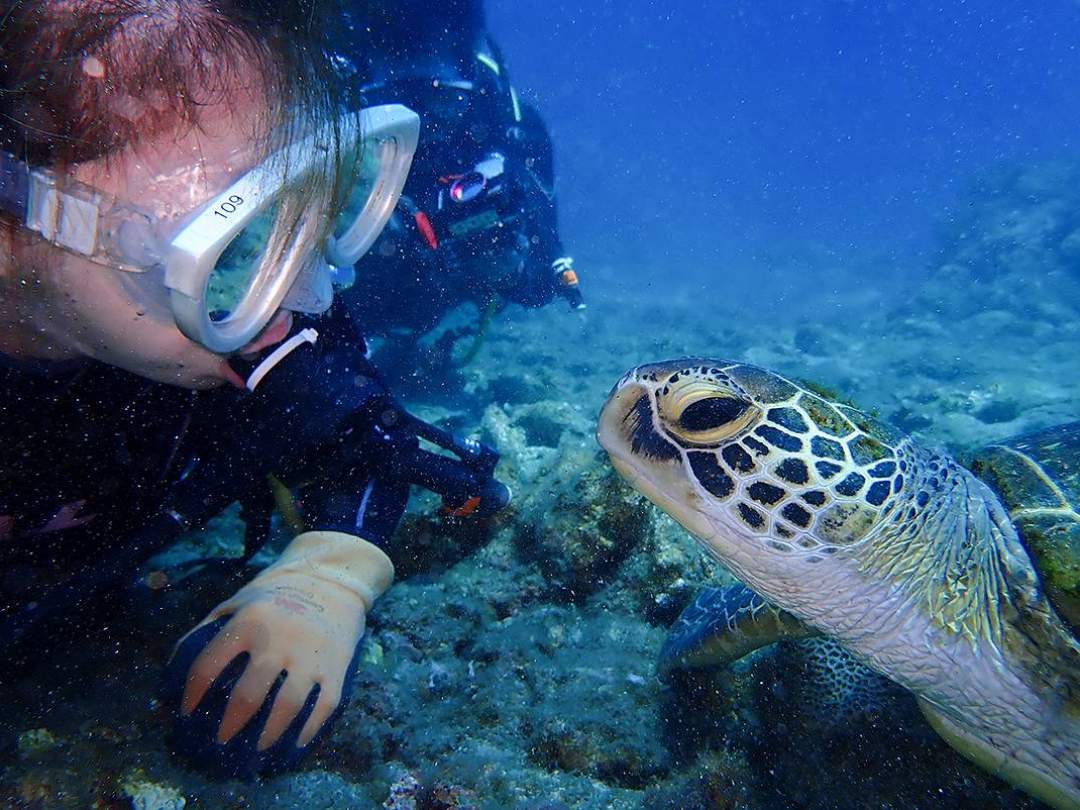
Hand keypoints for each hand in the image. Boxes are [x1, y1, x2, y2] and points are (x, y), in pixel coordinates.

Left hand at [174, 531, 392, 751]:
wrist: (331, 578)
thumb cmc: (276, 594)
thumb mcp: (238, 601)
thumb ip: (209, 628)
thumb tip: (175, 664)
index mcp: (247, 623)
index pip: (208, 666)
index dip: (192, 695)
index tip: (186, 713)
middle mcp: (277, 641)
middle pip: (248, 696)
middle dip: (230, 726)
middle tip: (221, 741)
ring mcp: (309, 655)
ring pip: (287, 706)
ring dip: (269, 734)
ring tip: (257, 749)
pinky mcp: (335, 667)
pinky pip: (323, 705)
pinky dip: (309, 729)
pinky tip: (296, 741)